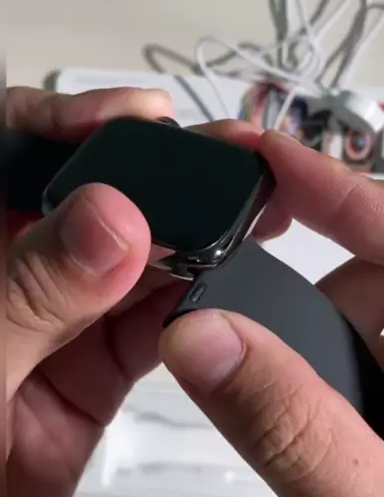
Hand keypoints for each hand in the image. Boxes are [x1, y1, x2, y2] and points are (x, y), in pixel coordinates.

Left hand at [5, 87, 286, 496]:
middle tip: (222, 163)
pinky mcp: (89, 377)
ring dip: (188, 240)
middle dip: (156, 176)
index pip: (9, 148)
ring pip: (130, 264)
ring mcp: (51, 326)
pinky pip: (148, 330)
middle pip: (88, 200)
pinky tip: (225, 291)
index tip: (139, 120)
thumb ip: (30, 294)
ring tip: (248, 215)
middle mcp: (10, 275)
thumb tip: (113, 219)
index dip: (72, 120)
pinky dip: (190, 311)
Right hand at [160, 132, 383, 496]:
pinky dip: (341, 402)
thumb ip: (294, 436)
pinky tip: (342, 456)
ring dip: (334, 372)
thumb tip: (212, 345)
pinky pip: (383, 377)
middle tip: (261, 350)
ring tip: (338, 451)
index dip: (355, 194)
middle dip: (329, 317)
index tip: (274, 166)